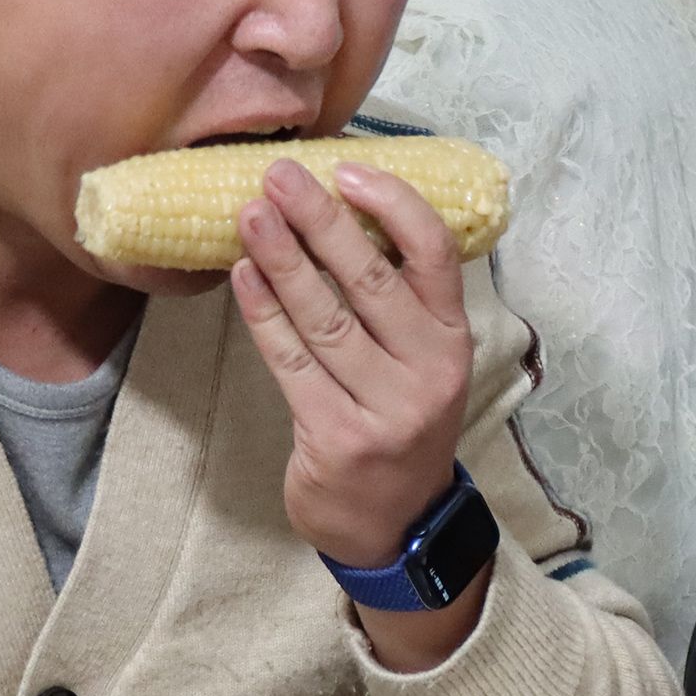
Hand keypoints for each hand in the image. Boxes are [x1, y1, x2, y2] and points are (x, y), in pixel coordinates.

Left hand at [232, 157, 475, 568]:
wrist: (394, 524)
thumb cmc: (398, 423)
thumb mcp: (420, 363)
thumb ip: (395, 303)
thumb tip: (336, 212)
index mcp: (453, 341)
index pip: (435, 256)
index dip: (393, 206)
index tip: (348, 170)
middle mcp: (428, 372)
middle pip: (370, 280)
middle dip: (319, 220)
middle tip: (277, 175)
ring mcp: (385, 409)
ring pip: (323, 318)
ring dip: (281, 259)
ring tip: (249, 214)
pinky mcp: (337, 437)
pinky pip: (291, 362)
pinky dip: (263, 315)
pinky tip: (241, 277)